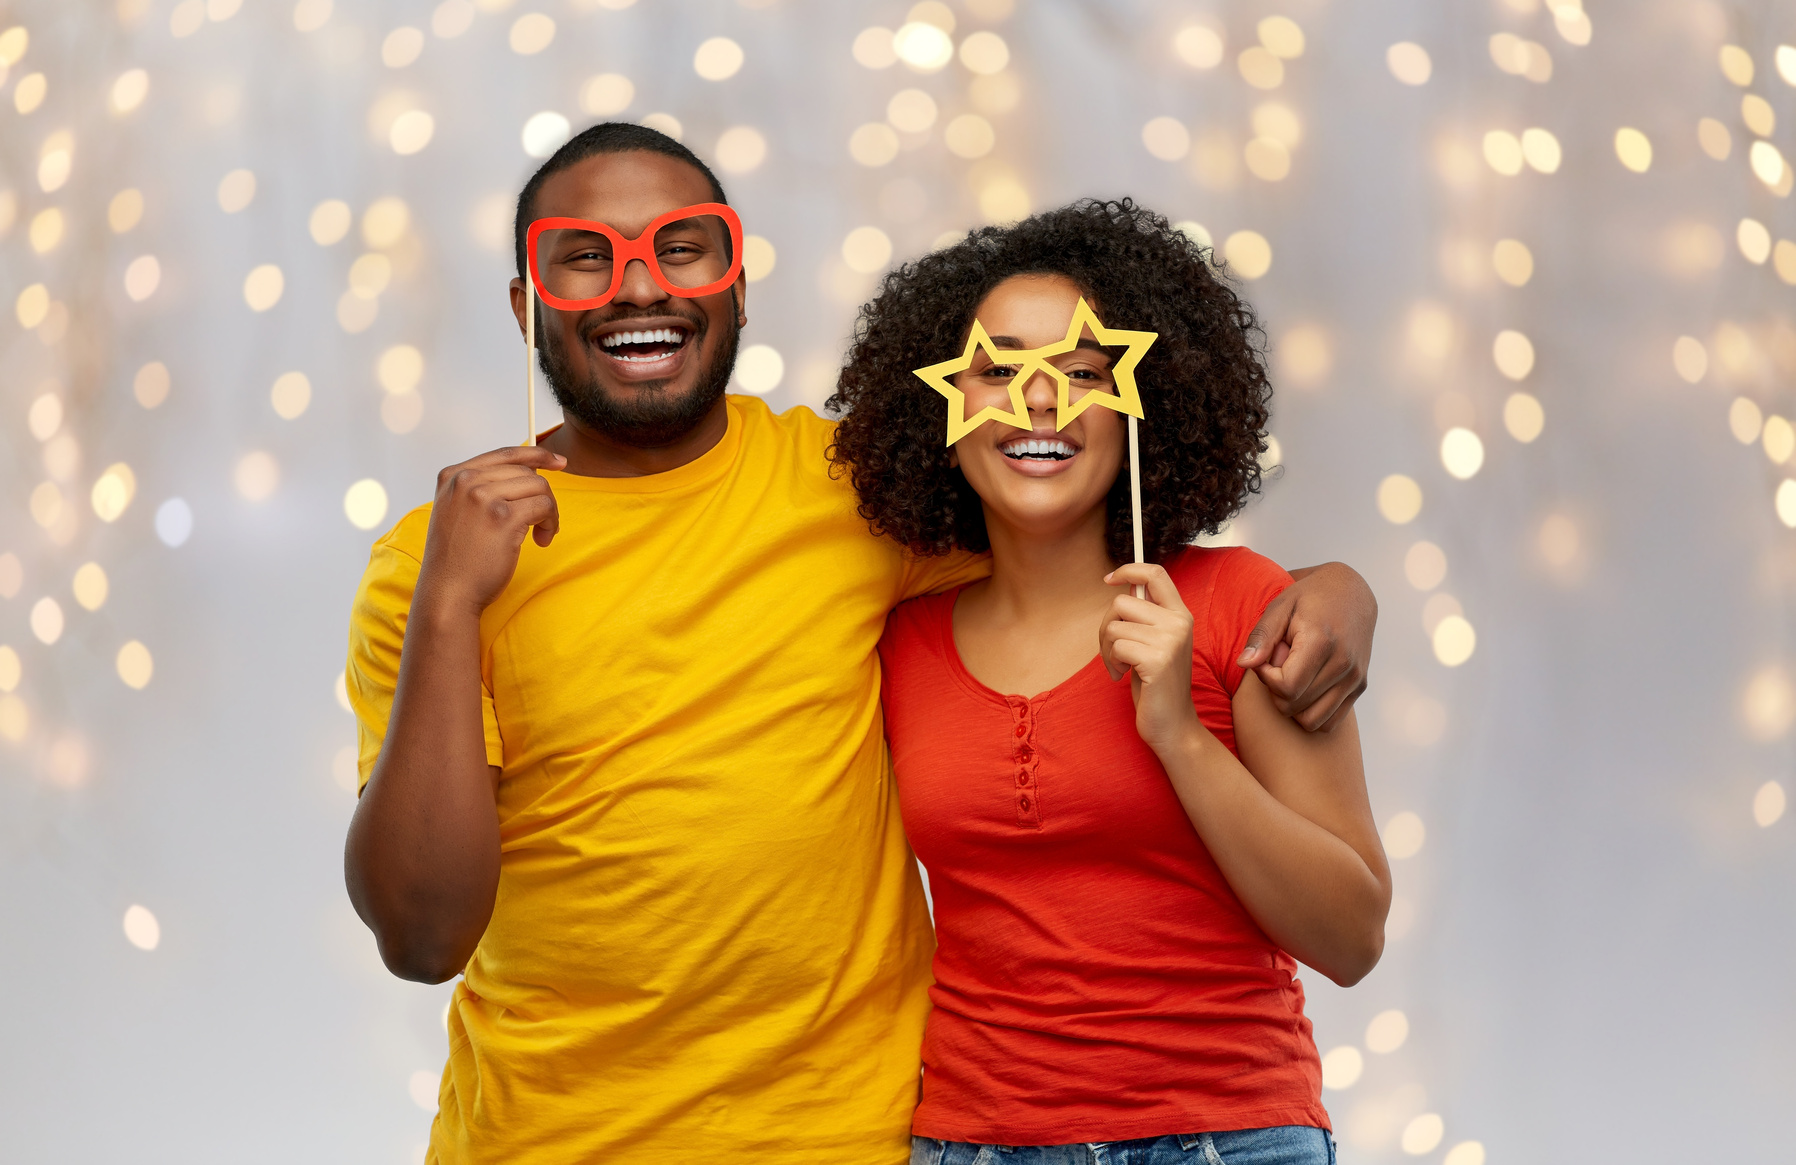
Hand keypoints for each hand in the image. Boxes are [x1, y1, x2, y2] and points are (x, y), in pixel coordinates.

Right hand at [416, 446, 564, 615]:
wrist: (448, 592)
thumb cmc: (457, 558)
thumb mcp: (458, 511)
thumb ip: (483, 488)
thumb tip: (531, 470)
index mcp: (452, 475)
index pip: (504, 453)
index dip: (537, 454)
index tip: (558, 462)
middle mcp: (465, 481)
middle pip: (526, 471)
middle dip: (543, 495)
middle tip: (543, 522)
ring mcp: (482, 497)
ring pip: (539, 486)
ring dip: (549, 511)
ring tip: (541, 534)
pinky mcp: (503, 518)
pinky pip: (544, 506)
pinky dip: (551, 523)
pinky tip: (541, 541)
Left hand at [1100, 563, 1201, 753]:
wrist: (1173, 725)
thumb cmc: (1156, 684)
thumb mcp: (1155, 643)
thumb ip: (1146, 616)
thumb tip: (1123, 585)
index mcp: (1180, 615)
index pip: (1156, 573)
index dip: (1129, 570)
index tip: (1109, 579)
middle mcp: (1179, 623)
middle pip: (1122, 602)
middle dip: (1106, 627)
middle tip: (1113, 651)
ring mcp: (1171, 640)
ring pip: (1114, 626)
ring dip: (1107, 650)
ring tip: (1121, 666)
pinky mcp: (1158, 659)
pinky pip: (1116, 646)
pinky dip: (1112, 663)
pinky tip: (1123, 676)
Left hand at [1237, 562, 1375, 732]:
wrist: (1352, 593)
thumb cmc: (1310, 598)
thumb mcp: (1280, 607)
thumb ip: (1261, 637)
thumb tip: (1243, 663)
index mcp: (1322, 642)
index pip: (1286, 687)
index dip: (1266, 678)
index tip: (1265, 658)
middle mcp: (1344, 664)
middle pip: (1294, 706)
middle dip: (1276, 690)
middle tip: (1278, 663)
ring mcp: (1355, 678)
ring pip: (1311, 721)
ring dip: (1292, 705)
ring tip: (1292, 675)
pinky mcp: (1360, 687)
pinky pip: (1329, 722)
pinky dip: (1311, 712)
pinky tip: (1305, 686)